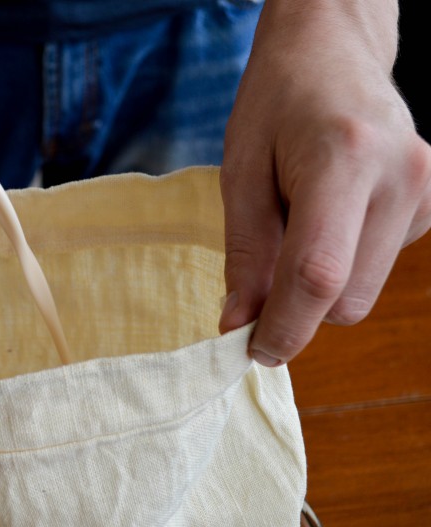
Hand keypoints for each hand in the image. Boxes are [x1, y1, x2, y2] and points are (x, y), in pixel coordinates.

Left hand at [219, 0, 430, 365]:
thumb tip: (240, 324)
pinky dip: (345, 260)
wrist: (334, 50)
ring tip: (300, 221)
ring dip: (322, 283)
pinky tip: (331, 212)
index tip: (251, 351)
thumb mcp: (240, 170)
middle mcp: (401, 178)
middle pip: (347, 298)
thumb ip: (244, 252)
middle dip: (298, 306)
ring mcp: (427, 191)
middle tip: (260, 275)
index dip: (284, 327)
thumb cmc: (277, 101)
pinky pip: (379, 265)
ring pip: (366, 291)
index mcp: (343, 159)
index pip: (318, 274)